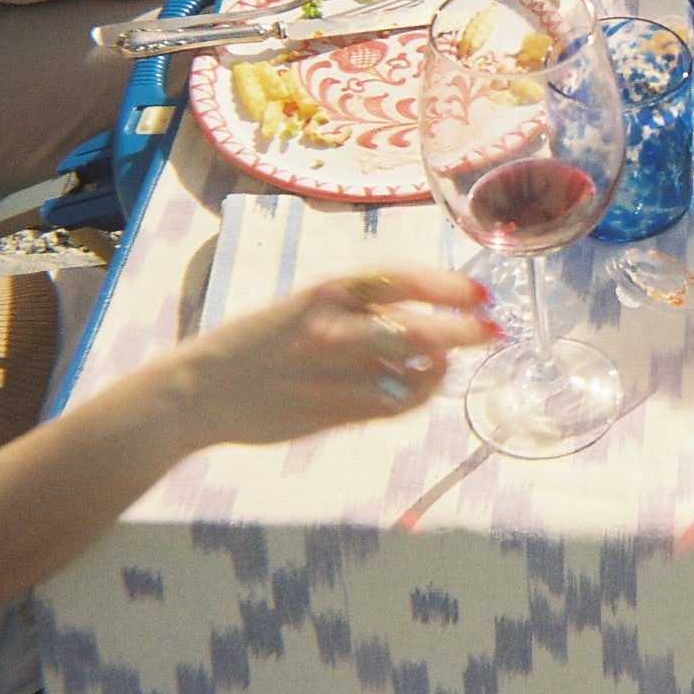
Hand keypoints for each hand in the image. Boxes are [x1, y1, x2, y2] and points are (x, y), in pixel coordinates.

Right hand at [164, 268, 496, 448]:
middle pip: (420, 329)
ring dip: (444, 365)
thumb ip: (360, 304)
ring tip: (450, 359)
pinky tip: (422, 385)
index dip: (450, 284)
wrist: (200, 392)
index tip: (480, 292)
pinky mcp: (333, 413)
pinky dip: (419, 394)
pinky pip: (395, 405)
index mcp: (326, 292)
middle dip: (466, 329)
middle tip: (493, 329)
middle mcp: (334, 330)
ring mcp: (336, 376)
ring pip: (414, 372)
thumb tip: (425, 305)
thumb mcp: (306, 304)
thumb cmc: (259, 342)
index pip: (404, 279)